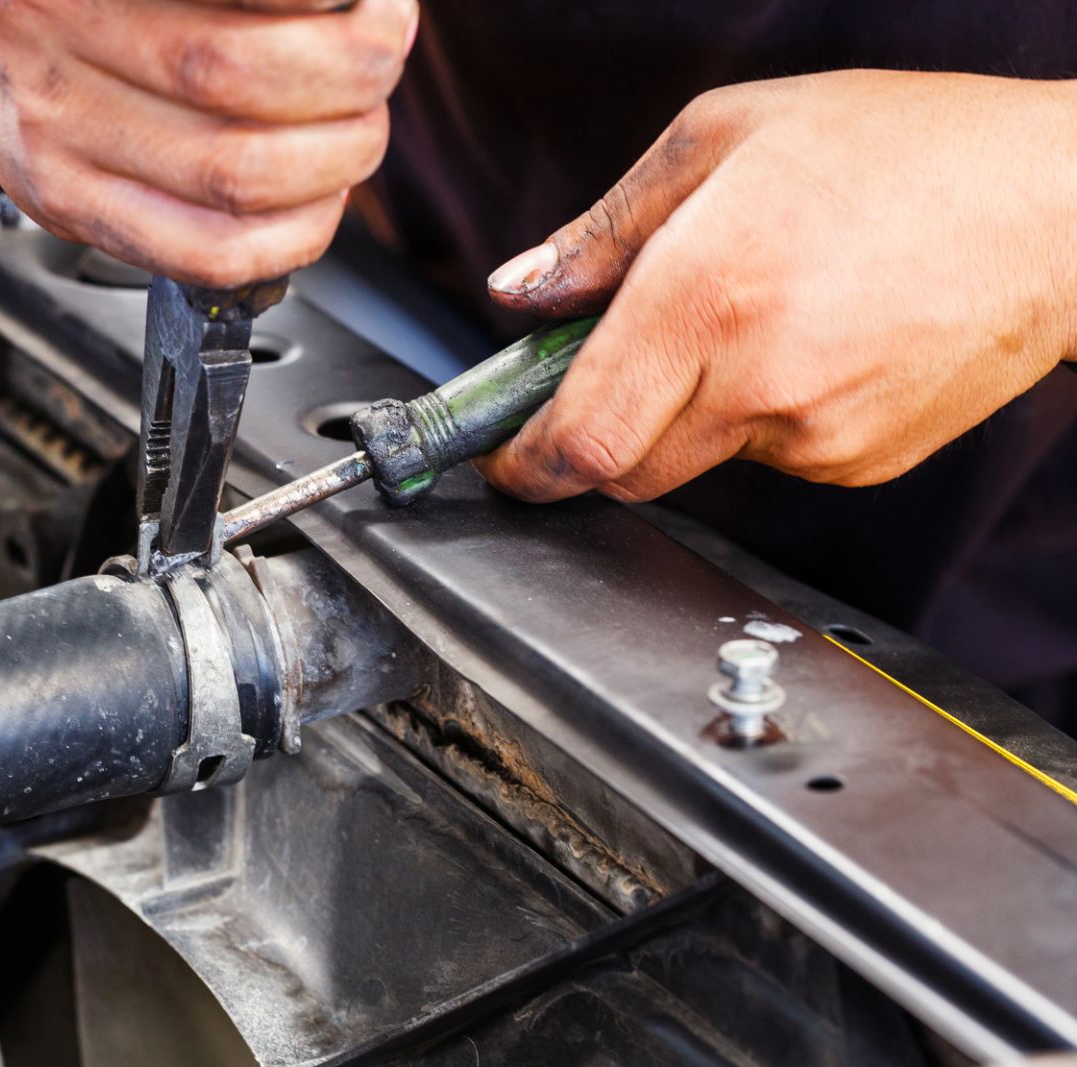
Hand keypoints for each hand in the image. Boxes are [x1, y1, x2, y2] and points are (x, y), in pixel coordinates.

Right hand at [0, 0, 415, 285]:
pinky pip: (207, 252)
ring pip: (235, 174)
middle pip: (234, 71)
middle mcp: (48, 29)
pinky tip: (318, 198)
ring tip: (357, 127)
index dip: (324, 3)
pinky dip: (295, 233)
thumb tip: (359, 8)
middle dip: (350, 75)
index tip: (371, 4)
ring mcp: (51, 131)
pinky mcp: (68, 207)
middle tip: (379, 57)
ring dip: (335, 157)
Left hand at [476, 70, 1076, 502]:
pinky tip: (808, 344)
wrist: (1058, 205)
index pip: (580, 438)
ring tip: (748, 319)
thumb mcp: (722, 137)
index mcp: (705, 296)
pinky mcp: (860, 462)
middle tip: (609, 371)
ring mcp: (816, 435)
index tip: (504, 460)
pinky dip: (758, 417)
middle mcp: (757, 381)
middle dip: (595, 434)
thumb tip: (519, 295)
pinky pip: (769, 459)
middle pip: (624, 468)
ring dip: (685, 412)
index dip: (525, 462)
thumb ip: (603, 231)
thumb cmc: (901, 150)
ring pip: (696, 460)